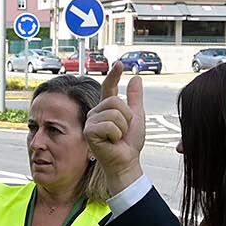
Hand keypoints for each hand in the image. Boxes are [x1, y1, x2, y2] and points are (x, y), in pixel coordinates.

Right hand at [84, 65, 145, 192]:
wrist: (126, 161)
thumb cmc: (129, 142)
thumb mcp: (136, 117)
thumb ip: (135, 98)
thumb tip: (136, 77)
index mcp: (106, 108)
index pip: (108, 87)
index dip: (114, 75)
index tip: (119, 64)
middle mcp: (96, 112)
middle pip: (116, 101)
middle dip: (126, 118)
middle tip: (123, 132)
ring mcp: (91, 121)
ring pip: (114, 113)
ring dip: (122, 128)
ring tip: (117, 138)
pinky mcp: (89, 131)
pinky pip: (109, 125)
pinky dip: (116, 135)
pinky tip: (111, 142)